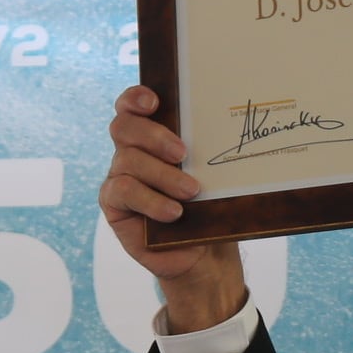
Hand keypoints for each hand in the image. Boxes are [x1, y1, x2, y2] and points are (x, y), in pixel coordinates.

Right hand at [100, 87, 248, 334]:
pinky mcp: (114, 204)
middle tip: (184, 153)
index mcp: (151, 137)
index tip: (154, 101)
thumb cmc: (209, 209)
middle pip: (124, 127)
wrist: (204, 254)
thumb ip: (209, 154)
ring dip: (162, 175)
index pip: (132, 106)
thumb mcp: (213, 177)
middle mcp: (130, 152)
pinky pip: (124, 192)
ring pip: (128, 161)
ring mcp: (120, 177)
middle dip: (154, 135)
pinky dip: (151, 201)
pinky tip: (173, 212)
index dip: (136, 98)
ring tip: (192, 192)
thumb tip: (238, 132)